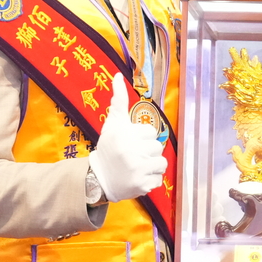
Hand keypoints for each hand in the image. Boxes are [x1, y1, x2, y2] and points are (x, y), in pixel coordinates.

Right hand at [88, 74, 165, 203]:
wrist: (99, 179)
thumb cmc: (108, 147)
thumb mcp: (113, 123)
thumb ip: (118, 100)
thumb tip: (118, 75)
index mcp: (124, 135)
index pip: (150, 132)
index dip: (141, 137)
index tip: (129, 142)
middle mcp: (130, 152)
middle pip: (157, 147)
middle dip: (147, 152)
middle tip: (132, 156)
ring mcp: (137, 170)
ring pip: (162, 163)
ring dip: (152, 166)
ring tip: (136, 166)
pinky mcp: (142, 186)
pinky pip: (159, 180)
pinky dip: (150, 180)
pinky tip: (137, 178)